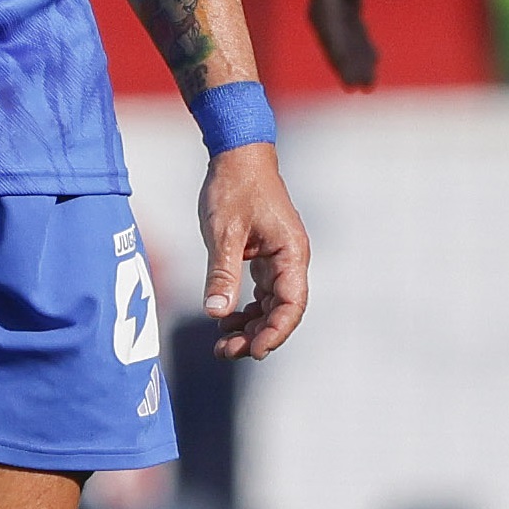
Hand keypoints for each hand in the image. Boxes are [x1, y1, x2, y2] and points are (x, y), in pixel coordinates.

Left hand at [197, 142, 310, 359]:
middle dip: (256, 335)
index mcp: (290, 253)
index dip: (275, 332)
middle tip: (225, 352)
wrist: (237, 155)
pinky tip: (225, 319)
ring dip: (250, 326)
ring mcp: (279, 259)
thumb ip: (222, 272)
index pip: (291, 305)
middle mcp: (290, 260)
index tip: (253, 351)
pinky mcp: (265, 256)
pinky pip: (260, 292)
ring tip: (222, 345)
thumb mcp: (223, 231)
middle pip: (281, 311)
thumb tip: (217, 313)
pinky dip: (245, 308)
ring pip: (270, 305)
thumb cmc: (233, 187)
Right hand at [309, 0, 438, 90]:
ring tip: (365, 83)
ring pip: (333, 14)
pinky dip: (355, 32)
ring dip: (346, 47)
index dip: (338, 40)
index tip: (354, 72)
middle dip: (340, 52)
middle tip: (361, 88)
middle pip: (325, 15)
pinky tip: (370, 54)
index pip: (327, 2)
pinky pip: (345, 6)